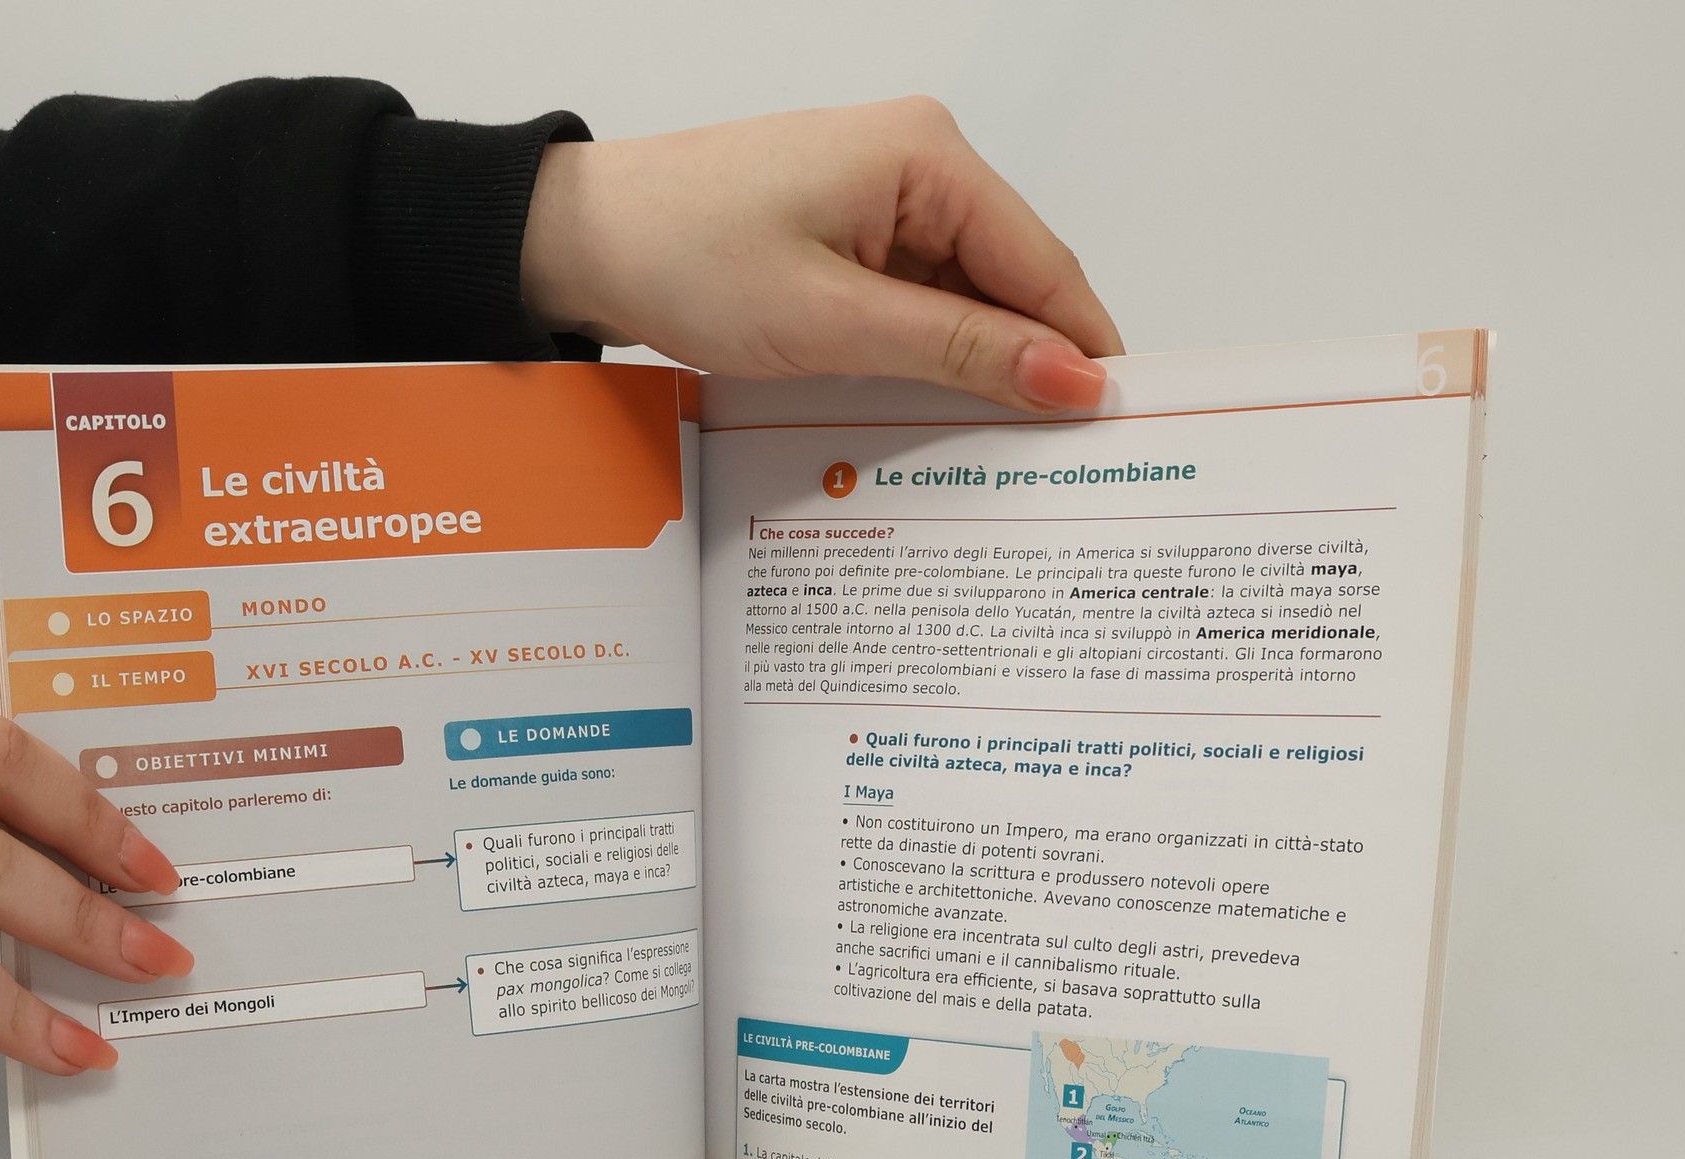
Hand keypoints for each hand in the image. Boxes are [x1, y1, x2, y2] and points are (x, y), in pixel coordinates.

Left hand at [522, 96, 1122, 412]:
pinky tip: (927, 414)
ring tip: (991, 453)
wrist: (583, 240)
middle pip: (1011, 283)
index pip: (1044, 265)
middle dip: (1030, 367)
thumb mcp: (834, 321)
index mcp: (929, 157)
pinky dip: (925, 359)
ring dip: (973, 371)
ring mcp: (884, 201)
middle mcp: (919, 164)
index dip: (1083, 349)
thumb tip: (1070, 377)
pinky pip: (916, 304)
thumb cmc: (687, 257)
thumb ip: (959, 351)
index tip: (1113, 429)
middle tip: (1055, 464)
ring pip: (965, 302)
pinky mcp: (851, 236)